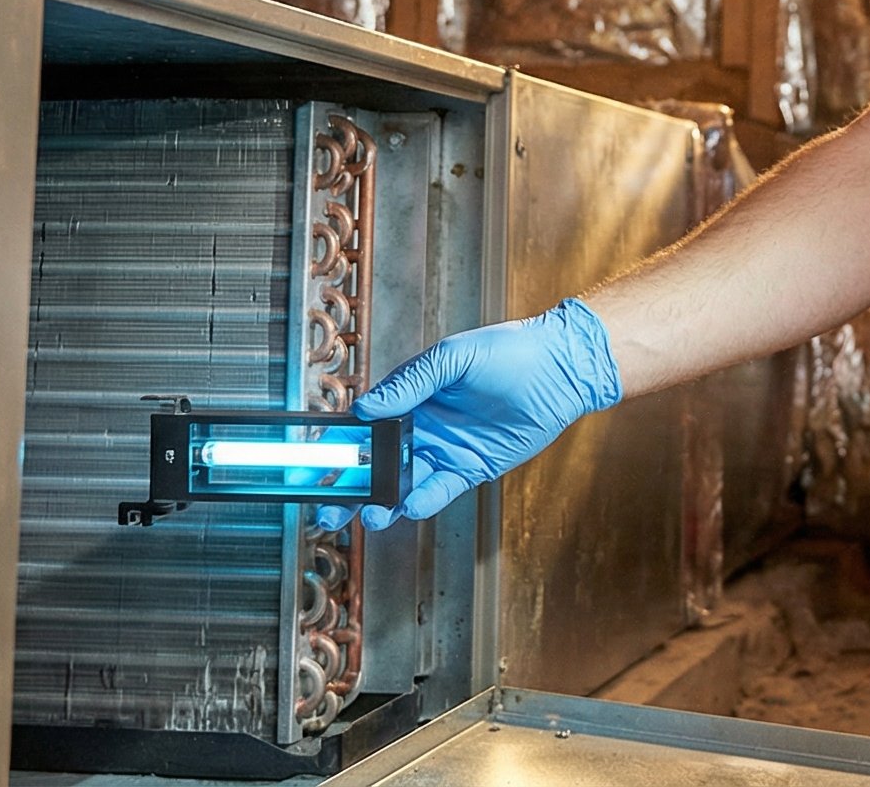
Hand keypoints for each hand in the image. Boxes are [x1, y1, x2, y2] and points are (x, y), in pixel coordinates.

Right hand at [315, 297, 621, 530]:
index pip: (361, 426)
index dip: (334, 447)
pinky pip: (439, 491)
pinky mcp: (469, 469)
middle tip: (324, 510)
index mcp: (408, 396)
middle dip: (346, 489)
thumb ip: (411, 383)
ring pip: (401, 484)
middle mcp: (419, 427)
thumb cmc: (508, 352)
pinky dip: (423, 501)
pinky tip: (409, 507)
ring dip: (381, 503)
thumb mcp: (454, 357)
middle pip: (372, 464)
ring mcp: (443, 450)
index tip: (308, 467)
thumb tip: (365, 408)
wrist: (560, 370)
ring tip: (368, 517)